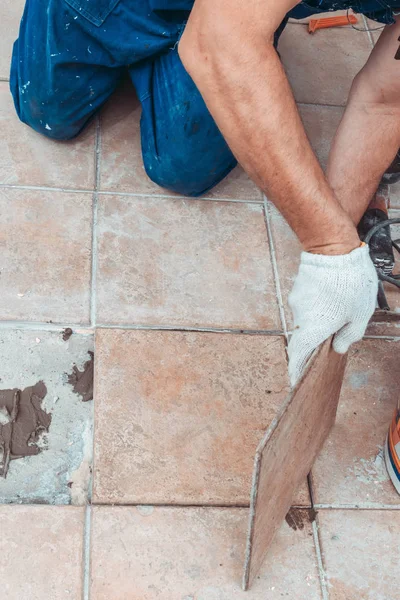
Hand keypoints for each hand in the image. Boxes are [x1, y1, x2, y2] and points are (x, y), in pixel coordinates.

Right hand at [288, 244, 377, 386]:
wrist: (333, 248)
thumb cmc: (350, 283)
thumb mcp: (360, 314)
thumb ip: (350, 335)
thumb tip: (339, 347)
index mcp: (315, 329)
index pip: (299, 356)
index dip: (296, 370)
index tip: (294, 379)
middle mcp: (301, 317)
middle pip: (303, 337)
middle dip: (313, 342)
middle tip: (327, 342)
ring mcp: (297, 301)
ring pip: (306, 317)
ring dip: (318, 319)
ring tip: (339, 311)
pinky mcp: (299, 287)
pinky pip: (307, 303)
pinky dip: (317, 306)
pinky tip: (333, 297)